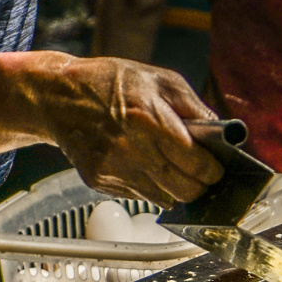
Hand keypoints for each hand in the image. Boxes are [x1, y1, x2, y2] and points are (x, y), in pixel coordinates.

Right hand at [31, 53, 224, 206]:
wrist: (57, 95)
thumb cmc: (112, 82)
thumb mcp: (162, 81)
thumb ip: (196, 109)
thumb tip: (223, 135)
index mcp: (150, 120)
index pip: (197, 163)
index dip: (214, 171)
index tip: (218, 169)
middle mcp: (132, 149)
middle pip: (185, 190)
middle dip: (201, 186)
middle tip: (204, 175)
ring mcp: (114, 169)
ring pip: (166, 200)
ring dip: (178, 190)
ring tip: (178, 171)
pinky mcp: (100, 181)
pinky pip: (140, 197)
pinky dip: (153, 188)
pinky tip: (149, 168)